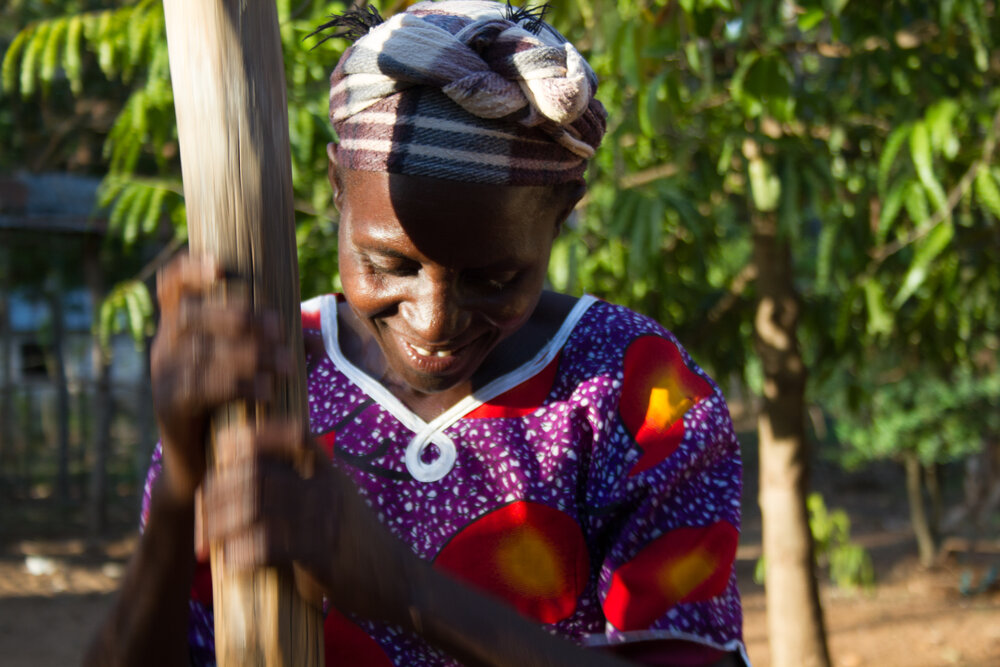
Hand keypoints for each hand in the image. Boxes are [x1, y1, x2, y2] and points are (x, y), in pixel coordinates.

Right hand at [151, 253, 291, 503]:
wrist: (202, 465)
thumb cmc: (232, 407)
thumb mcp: (251, 371)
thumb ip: (274, 350)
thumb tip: (315, 338)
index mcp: (181, 328)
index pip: (171, 286)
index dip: (189, 269)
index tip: (222, 266)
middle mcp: (165, 347)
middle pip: (191, 314)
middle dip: (240, 316)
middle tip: (280, 330)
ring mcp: (162, 377)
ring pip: (199, 350)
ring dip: (249, 353)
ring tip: (286, 365)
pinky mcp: (168, 407)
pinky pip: (199, 387)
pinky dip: (238, 385)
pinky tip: (268, 390)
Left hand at [200, 420, 416, 623]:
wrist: (396, 580)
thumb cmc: (357, 545)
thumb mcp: (336, 502)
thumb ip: (301, 490)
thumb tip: (245, 490)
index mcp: (328, 471)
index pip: (292, 432)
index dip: (253, 435)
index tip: (223, 452)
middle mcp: (326, 487)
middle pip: (259, 471)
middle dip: (219, 491)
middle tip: (200, 515)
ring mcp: (325, 519)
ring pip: (258, 504)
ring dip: (222, 523)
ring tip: (206, 541)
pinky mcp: (322, 554)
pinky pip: (270, 544)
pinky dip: (242, 553)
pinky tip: (229, 564)